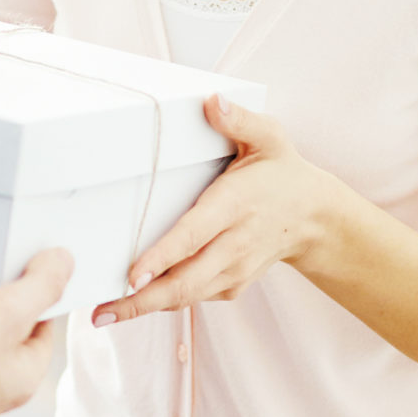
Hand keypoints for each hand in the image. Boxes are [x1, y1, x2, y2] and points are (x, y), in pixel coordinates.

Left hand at [92, 95, 332, 326]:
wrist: (315, 217)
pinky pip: (194, 297)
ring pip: (187, 296)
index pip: (194, 235)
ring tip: (105, 314)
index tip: (133, 274)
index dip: (162, 256)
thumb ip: (240, 120)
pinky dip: (164, 303)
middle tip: (102, 311)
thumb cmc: (282, 172)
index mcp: (235, 206)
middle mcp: (234, 244)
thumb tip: (212, 102)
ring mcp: (234, 270)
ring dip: (145, 308)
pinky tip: (132, 305)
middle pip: (185, 281)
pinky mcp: (231, 285)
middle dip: (142, 300)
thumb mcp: (269, 138)